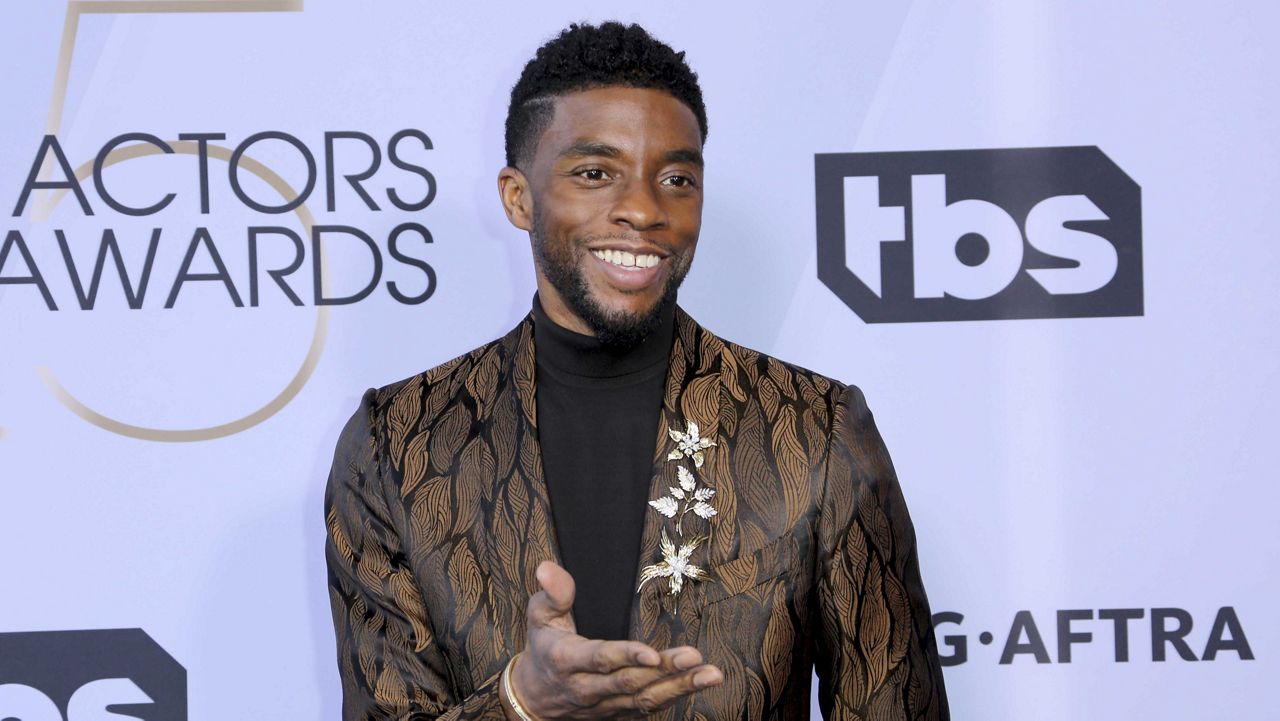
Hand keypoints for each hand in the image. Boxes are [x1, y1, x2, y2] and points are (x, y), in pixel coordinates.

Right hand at [506, 561, 722, 718]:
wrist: (534, 697)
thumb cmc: (543, 646)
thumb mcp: (539, 616)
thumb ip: (552, 593)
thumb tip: (547, 567)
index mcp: (567, 660)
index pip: (600, 660)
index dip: (626, 658)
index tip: (652, 654)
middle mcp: (587, 688)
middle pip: (630, 682)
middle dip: (665, 671)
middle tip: (695, 657)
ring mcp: (605, 704)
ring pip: (645, 698)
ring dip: (680, 687)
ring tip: (710, 674)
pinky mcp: (619, 712)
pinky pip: (649, 707)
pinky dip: (677, 696)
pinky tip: (700, 683)